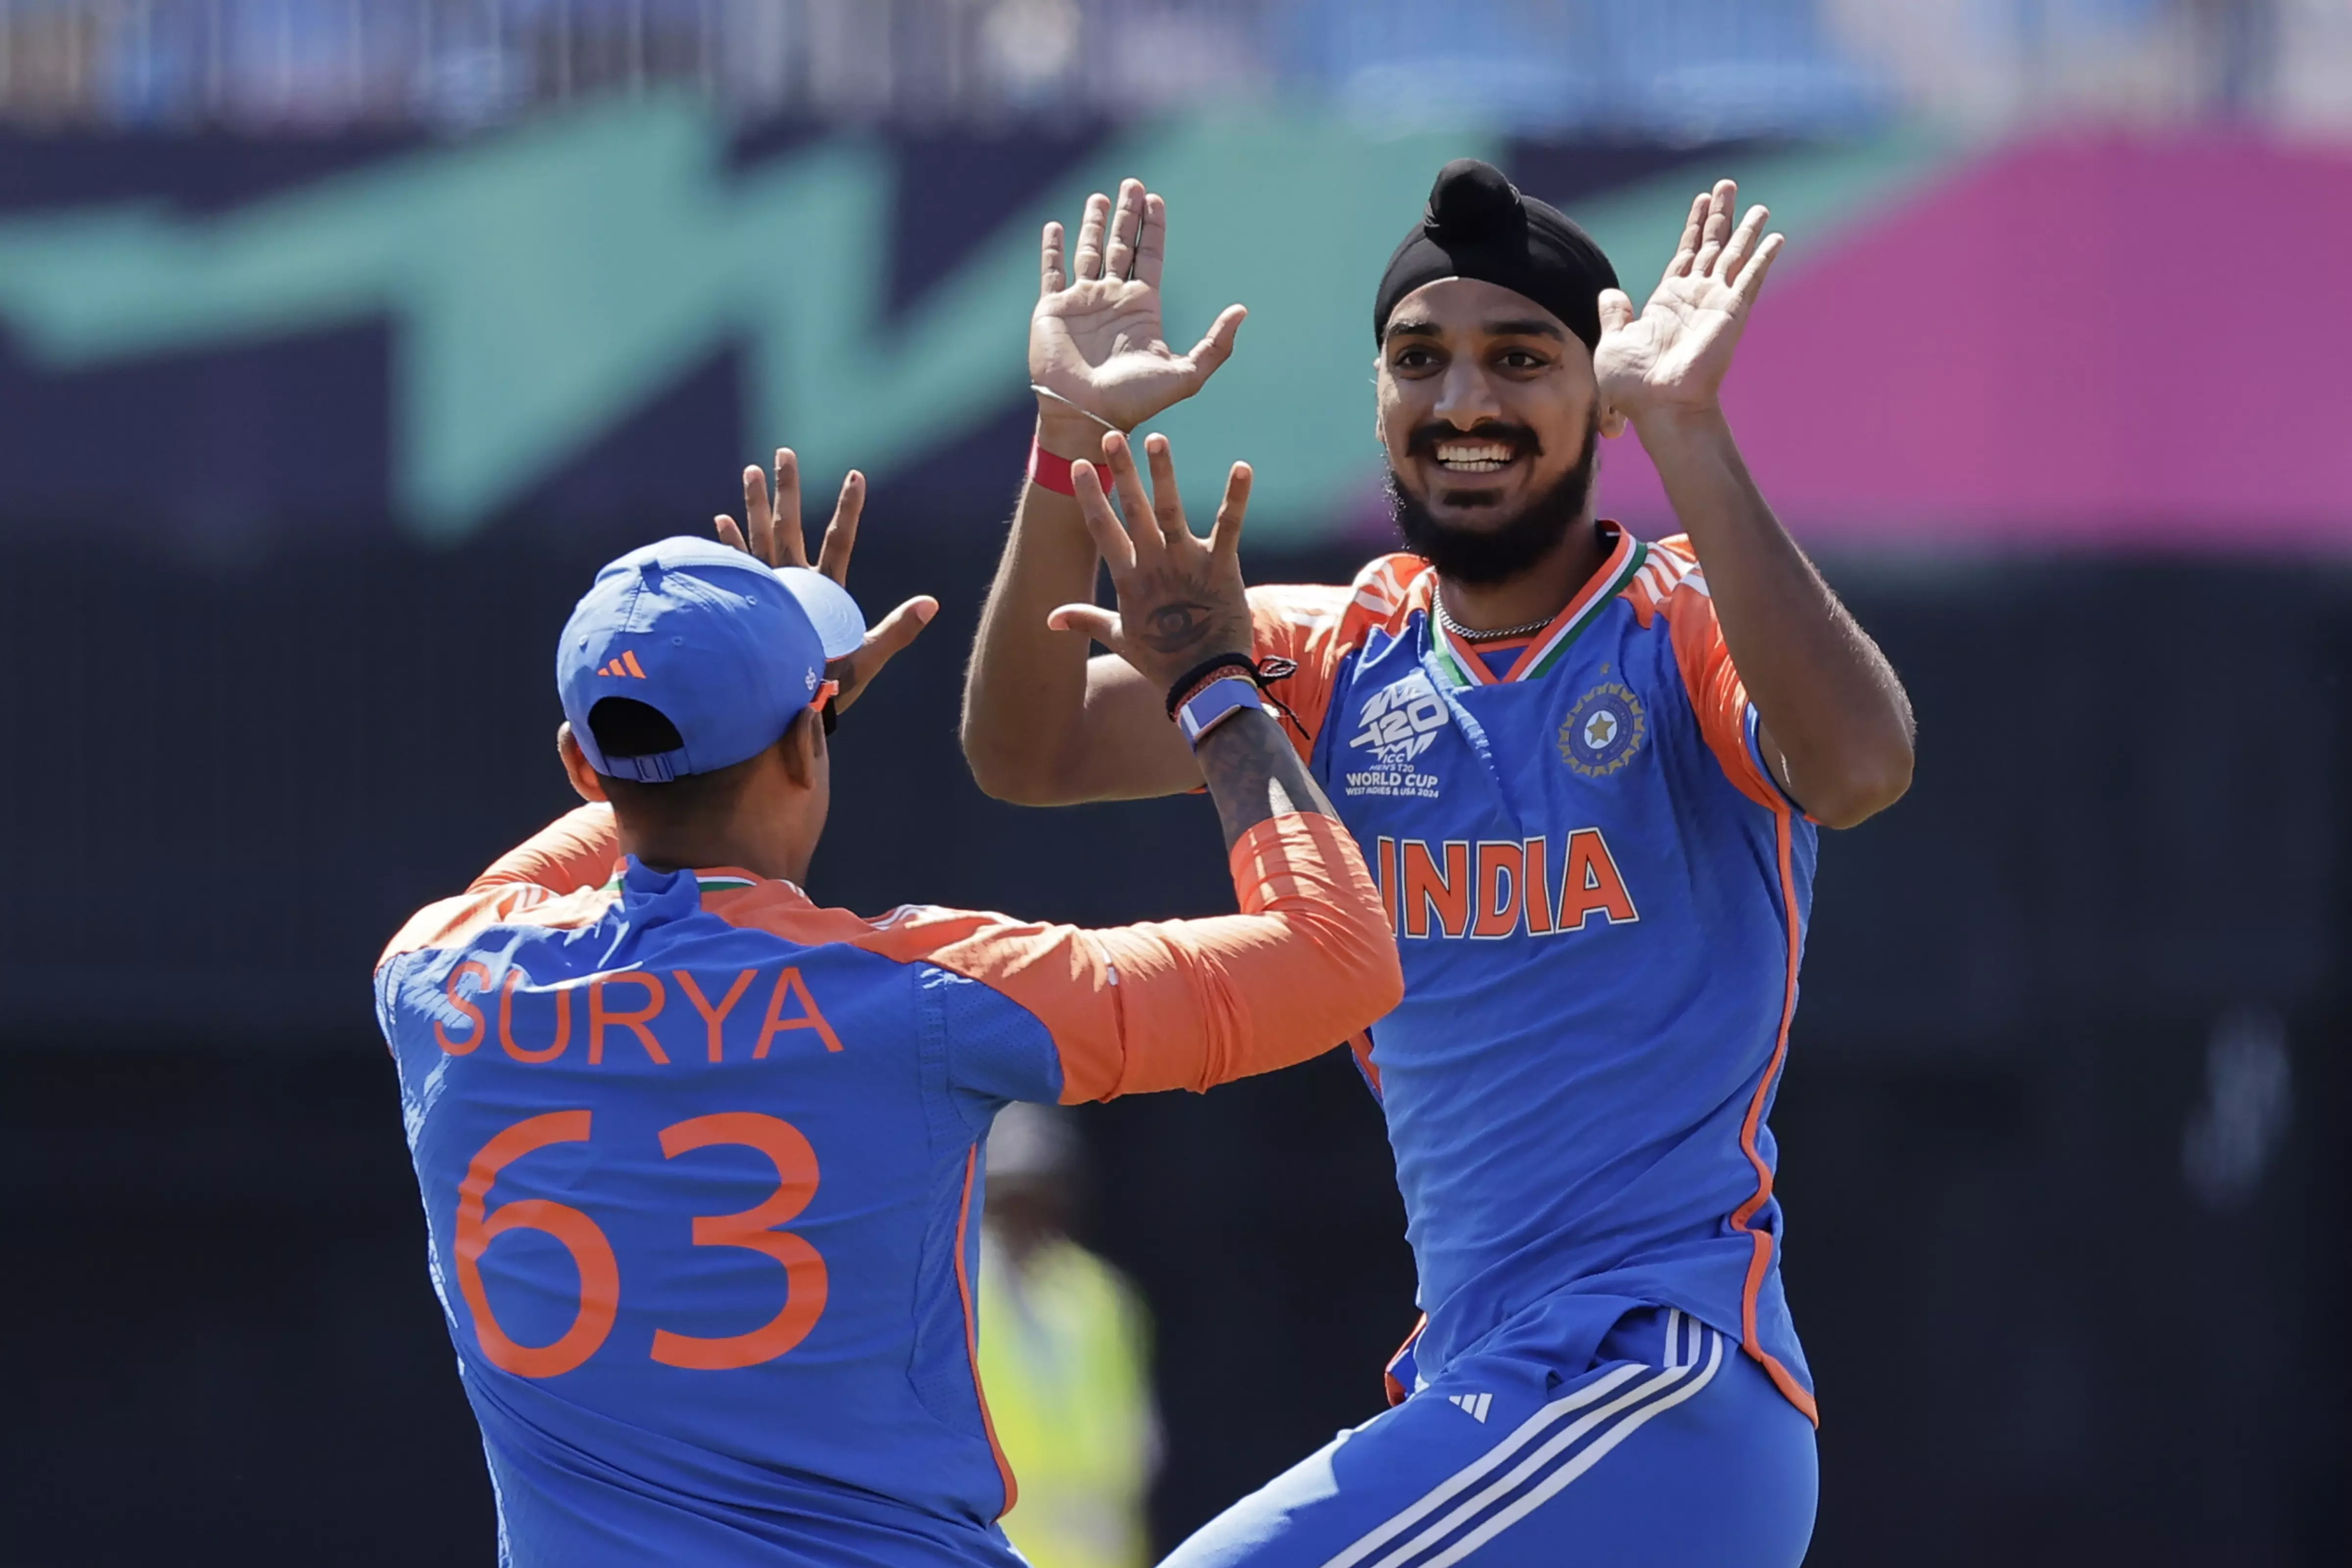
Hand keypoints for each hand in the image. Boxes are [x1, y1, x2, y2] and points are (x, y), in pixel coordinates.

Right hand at [715, 448, 936, 713]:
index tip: (856, 475)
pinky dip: (728, 545)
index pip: (840, 539)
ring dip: (756, 506)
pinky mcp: (748, 604)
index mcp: (826, 591)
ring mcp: (771, 591)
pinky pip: (737, 568)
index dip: (849, 508)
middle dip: (787, 489)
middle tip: (785, 451)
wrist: (791, 715)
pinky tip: (720, 520)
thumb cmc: (831, 690)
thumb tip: (932, 603)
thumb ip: (897, 631)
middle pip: (792, 526)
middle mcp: (797, 583)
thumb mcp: (867, 658)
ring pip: (762, 538)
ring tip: (751, 470)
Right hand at [1031, 178, 1246, 448]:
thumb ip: (1215, 345)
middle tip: (1132, 183)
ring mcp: (1081, 302)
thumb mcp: (1185, 375)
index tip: (1155, 199)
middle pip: (1121, 245)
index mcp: (1141, 307)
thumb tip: (1242, 310)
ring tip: (1099, 196)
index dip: (1153, 227)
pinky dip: (1052, 249)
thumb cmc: (1134, 400)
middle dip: (1126, 214)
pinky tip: (1055, 226)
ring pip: (1088, 251)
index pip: (1150, 255)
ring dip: (1093, 223)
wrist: (1086, 416)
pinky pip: (1051, 271)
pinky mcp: (1052, 309)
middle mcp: (1112, 298)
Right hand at [1046, 432, 1253, 694]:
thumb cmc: (1161, 661)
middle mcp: (1154, 564)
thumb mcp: (1119, 638)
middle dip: (1122, 472)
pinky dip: (1236, 496)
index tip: (1080, 465)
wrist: (1204, 682)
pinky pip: (1228, 525)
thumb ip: (1086, 620)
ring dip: (1163, 473)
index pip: (1103, 529)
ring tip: (1157, 438)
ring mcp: (1187, 563)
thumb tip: (1050, 618)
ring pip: (1171, 509)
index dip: (1091, 496)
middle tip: (1112, 436)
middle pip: (1133, 510)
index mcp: (1129, 579)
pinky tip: (1242, 467)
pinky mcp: (1221, 566)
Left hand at [1594, 179, 1783, 430]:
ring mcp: (1715, 303)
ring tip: (1759, 206)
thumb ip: (1615, 314)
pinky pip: (1750, 278)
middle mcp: (1695, 297)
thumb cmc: (1633, 384)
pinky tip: (1776, 238)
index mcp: (1667, 301)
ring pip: (1733, 255)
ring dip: (1745, 230)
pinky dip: (1763, 257)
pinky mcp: (1732, 311)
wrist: (1658, 405)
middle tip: (1726, 185)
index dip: (1693, 225)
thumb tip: (1609, 292)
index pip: (1685, 253)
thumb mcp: (1613, 342)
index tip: (1701, 200)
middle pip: (1710, 245)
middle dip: (1719, 215)